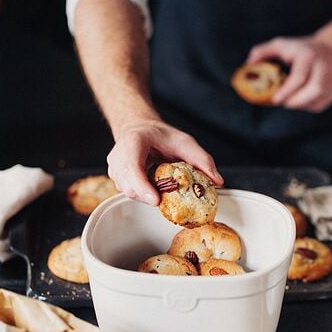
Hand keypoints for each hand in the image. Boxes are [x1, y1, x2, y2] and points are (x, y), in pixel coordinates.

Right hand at [106, 120, 223, 204]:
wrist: (142, 130)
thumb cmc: (162, 137)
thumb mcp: (186, 142)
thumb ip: (202, 160)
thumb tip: (217, 181)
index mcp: (133, 142)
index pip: (132, 167)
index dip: (143, 186)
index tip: (156, 200)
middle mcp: (118, 156)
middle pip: (129, 186)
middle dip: (149, 196)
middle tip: (168, 198)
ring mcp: (114, 168)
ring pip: (129, 192)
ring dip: (148, 195)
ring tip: (162, 187)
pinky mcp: (116, 178)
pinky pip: (129, 193)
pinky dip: (144, 194)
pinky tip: (154, 186)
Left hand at [246, 36, 331, 111]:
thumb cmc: (300, 48)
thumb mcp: (281, 44)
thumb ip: (262, 52)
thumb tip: (248, 66)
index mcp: (309, 56)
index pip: (300, 77)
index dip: (287, 90)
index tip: (275, 99)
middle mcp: (324, 68)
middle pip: (313, 91)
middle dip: (294, 100)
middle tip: (280, 100)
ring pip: (316, 101)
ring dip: (299, 103)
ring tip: (289, 98)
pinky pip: (318, 105)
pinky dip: (306, 105)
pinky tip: (300, 97)